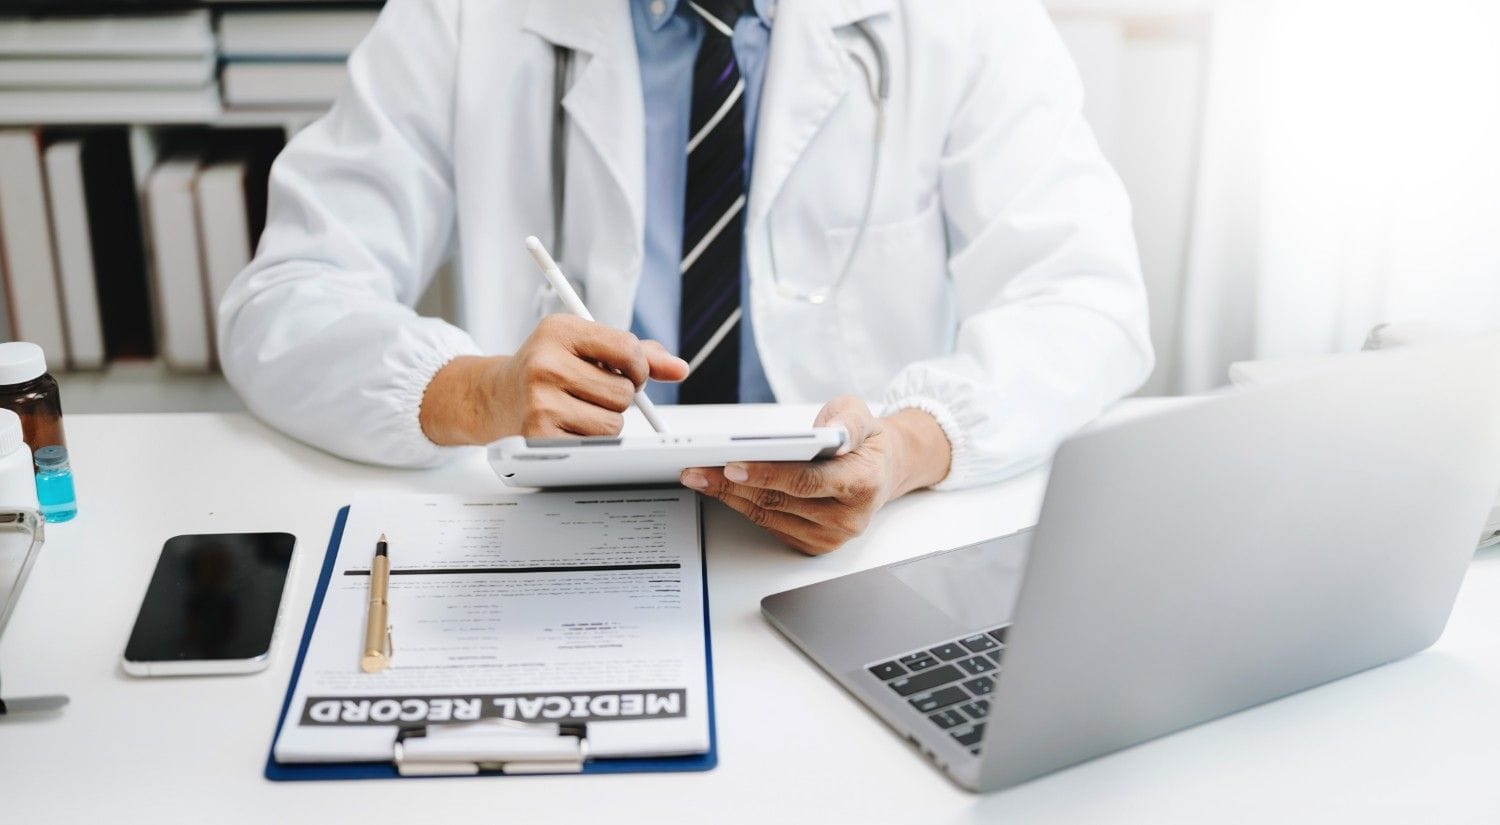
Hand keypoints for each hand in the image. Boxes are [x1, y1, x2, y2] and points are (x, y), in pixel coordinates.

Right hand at [420, 314, 688, 444]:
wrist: (492, 396)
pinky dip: (588, 441)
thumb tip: (680, 368)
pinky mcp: (538, 435)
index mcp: (560, 330)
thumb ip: (638, 354)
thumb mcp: (586, 347)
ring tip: (576, 409)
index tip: (627, 372)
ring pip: (613, 423)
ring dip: (604, 422)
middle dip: (618, 397)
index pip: (628, 349)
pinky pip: (594, 446)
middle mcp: (545, 362)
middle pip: (624, 392)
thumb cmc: (548, 369)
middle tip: (591, 392)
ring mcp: (539, 400)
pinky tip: (565, 426)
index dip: (638, 367)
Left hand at [680, 396, 951, 554]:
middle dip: (732, 482)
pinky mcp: (814, 545)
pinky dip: (741, 506)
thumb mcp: (860, 415)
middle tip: (698, 467)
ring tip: (700, 476)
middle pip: (779, 501)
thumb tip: (825, 432)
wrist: (881, 470)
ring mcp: (830, 535)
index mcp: (863, 483)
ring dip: (729, 496)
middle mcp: (848, 517)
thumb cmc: (865, 442)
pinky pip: (769, 525)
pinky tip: (722, 489)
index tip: (733, 464)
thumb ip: (845, 420)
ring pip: (768, 515)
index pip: (807, 482)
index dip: (767, 474)